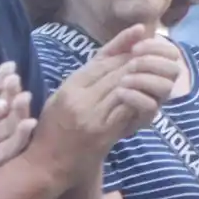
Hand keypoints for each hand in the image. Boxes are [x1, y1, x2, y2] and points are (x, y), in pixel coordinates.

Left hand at [0, 60, 38, 187]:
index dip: (1, 78)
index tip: (9, 66)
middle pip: (6, 106)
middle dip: (12, 91)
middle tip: (15, 80)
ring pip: (12, 124)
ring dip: (21, 110)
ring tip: (24, 97)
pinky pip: (10, 149)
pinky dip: (21, 136)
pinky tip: (27, 122)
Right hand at [29, 26, 180, 184]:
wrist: (45, 165)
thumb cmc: (49, 131)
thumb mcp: (58, 99)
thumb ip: (80, 81)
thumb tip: (104, 62)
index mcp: (68, 87)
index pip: (100, 61)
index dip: (121, 46)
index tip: (138, 33)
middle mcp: (79, 98)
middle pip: (113, 72)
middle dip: (134, 59)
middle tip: (151, 49)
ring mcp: (91, 116)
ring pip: (121, 87)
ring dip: (139, 77)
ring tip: (153, 68)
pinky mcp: (102, 133)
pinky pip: (124, 109)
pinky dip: (137, 98)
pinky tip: (148, 92)